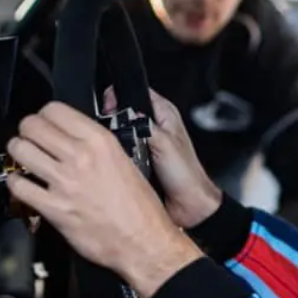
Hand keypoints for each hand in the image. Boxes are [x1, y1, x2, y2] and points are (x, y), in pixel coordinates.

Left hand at [5, 101, 201, 297]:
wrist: (144, 242)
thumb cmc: (140, 209)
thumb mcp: (126, 162)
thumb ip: (98, 147)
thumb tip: (74, 137)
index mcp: (101, 142)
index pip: (54, 109)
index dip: (44, 115)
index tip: (46, 124)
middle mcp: (81, 157)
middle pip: (31, 125)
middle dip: (27, 131)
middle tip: (31, 140)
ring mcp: (65, 182)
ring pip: (19, 149)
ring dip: (18, 153)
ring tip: (25, 160)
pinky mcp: (54, 208)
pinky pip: (18, 185)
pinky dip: (16, 183)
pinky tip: (25, 186)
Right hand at [104, 87, 221, 228]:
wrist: (189, 207)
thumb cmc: (187, 176)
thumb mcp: (165, 144)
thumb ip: (144, 125)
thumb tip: (126, 113)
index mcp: (164, 114)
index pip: (136, 91)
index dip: (119, 95)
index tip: (108, 105)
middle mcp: (153, 126)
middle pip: (123, 112)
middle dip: (112, 119)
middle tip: (109, 130)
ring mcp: (144, 143)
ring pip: (118, 133)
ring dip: (113, 140)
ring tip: (114, 149)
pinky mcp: (137, 160)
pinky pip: (119, 152)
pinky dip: (115, 156)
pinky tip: (114, 161)